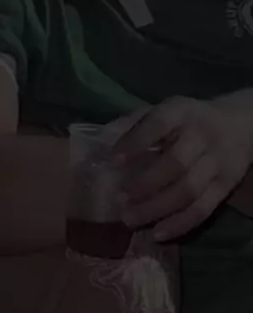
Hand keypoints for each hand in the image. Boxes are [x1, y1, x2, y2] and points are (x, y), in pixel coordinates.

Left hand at [110, 92, 252, 241]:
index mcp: (181, 111)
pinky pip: (203, 209)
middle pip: (176, 163)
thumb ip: (134, 122)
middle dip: (146, 184)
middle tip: (121, 199)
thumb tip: (102, 140)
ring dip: (158, 208)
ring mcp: (216, 162)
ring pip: (188, 190)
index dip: (135, 141)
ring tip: (131, 219)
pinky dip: (180, 224)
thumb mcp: (165, 109)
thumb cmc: (188, 119)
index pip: (158, 124)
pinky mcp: (226, 186)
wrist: (239, 125)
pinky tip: (157, 233)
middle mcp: (201, 136)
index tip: (113, 161)